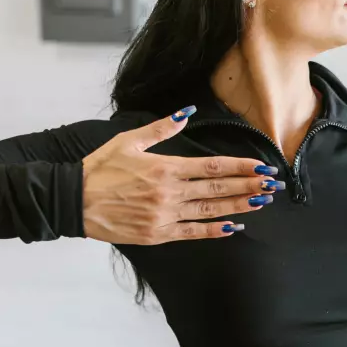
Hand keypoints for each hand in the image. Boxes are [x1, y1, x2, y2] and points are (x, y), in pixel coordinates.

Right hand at [80, 109, 281, 244]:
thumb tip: (187, 111)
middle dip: (249, 186)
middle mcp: (170, 193)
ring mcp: (165, 216)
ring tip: (261, 203)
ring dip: (239, 206)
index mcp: (166, 167)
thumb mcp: (129, 140)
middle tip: (273, 186)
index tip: (262, 168)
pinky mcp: (157, 234)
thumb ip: (162, 127)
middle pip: (218, 188)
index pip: (213, 166)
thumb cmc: (100, 168)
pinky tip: (233, 227)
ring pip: (210, 210)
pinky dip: (214, 230)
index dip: (241, 167)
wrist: (74, 200)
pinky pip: (193, 232)